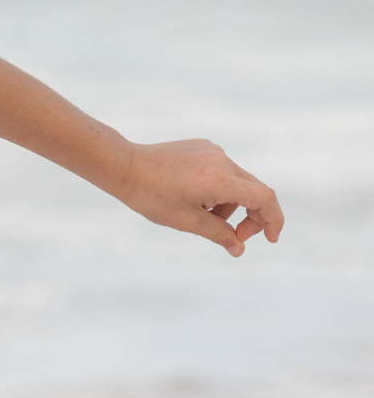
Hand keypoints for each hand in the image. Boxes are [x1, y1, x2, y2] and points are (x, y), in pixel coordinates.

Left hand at [118, 138, 283, 256]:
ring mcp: (213, 151)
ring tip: (201, 215)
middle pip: (255, 190)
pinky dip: (219, 189)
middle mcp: (222, 160)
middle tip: (235, 236)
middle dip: (251, 216)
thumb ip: (218, 234)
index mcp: (221, 179)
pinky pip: (222, 171)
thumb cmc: (150, 196)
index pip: (265, 198)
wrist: (124, 166)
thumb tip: (239, 249)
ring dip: (230, 204)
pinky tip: (192, 197)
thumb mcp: (186, 221)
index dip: (273, 220)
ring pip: (237, 182)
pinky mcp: (203, 147)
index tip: (270, 239)